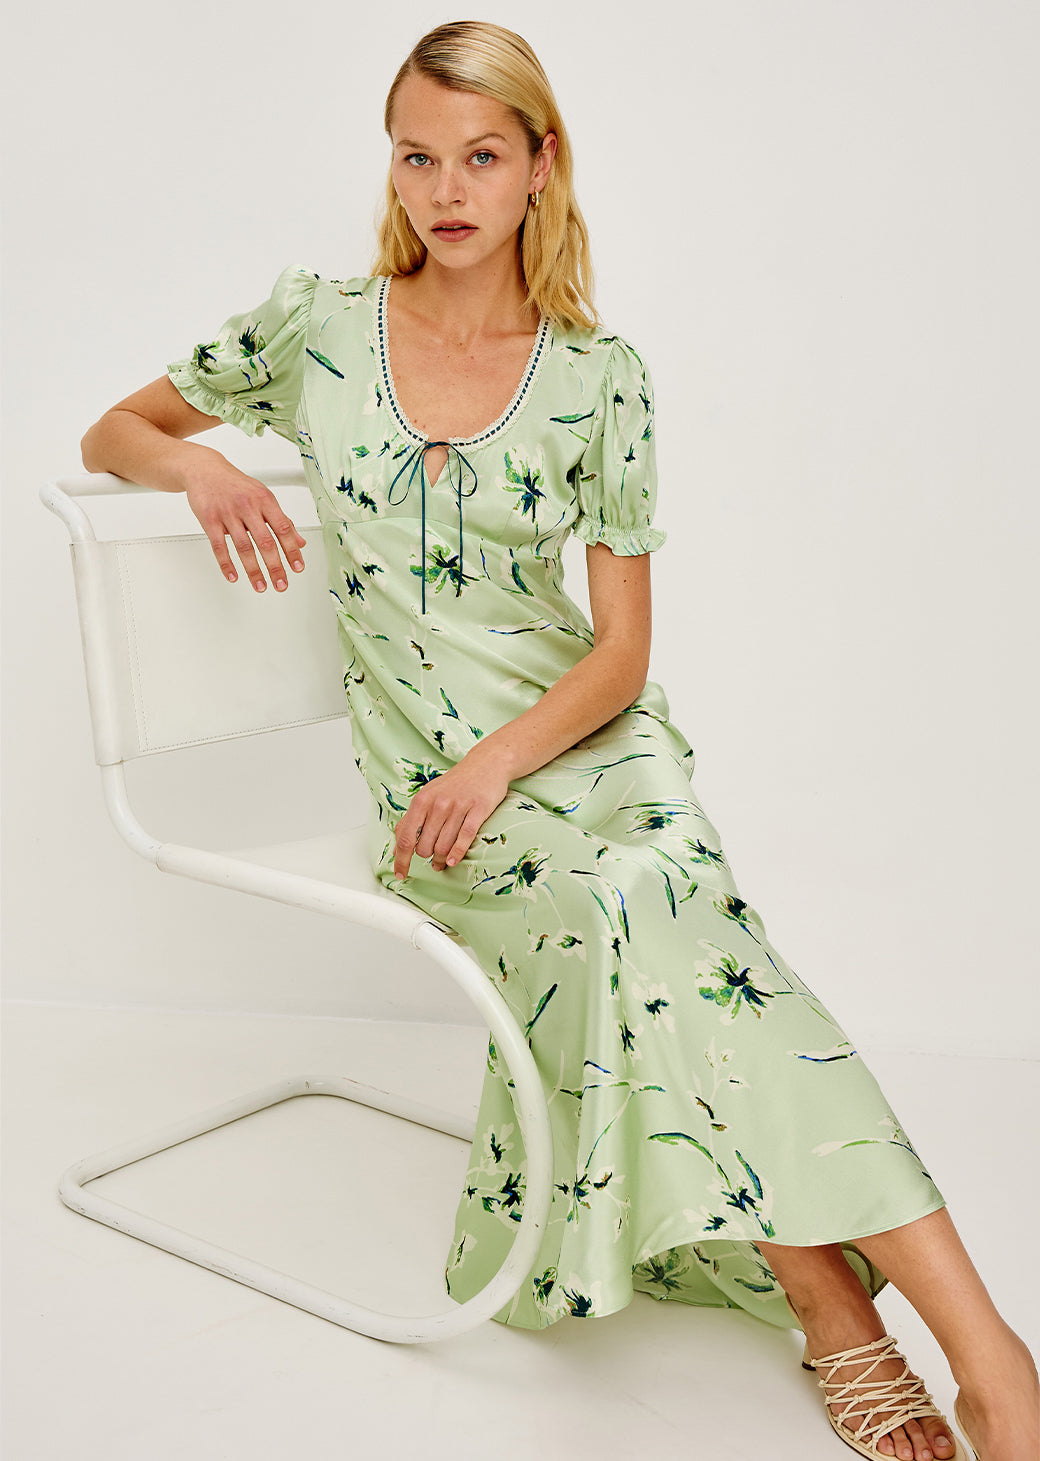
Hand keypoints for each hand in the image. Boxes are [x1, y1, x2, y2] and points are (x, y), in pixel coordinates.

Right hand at [185, 465, 306, 591]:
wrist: (204, 469)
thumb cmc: (236, 485)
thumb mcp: (262, 496)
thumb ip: (281, 520)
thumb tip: (299, 542)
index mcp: (265, 499)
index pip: (283, 528)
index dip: (292, 550)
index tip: (297, 568)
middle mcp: (248, 506)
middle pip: (265, 541)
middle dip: (275, 566)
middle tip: (281, 585)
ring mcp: (228, 513)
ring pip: (243, 547)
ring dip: (253, 571)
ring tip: (261, 586)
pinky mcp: (209, 519)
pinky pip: (219, 546)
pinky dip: (226, 564)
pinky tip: (233, 576)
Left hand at [394, 746, 511, 878]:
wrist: (486, 764)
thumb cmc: (455, 783)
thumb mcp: (428, 795)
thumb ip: (412, 819)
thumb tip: (398, 847)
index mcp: (422, 800)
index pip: (406, 837)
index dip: (401, 860)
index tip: (400, 874)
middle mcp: (438, 804)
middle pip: (425, 846)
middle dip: (427, 857)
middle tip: (433, 860)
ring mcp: (458, 806)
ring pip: (443, 846)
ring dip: (441, 859)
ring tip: (443, 862)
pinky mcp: (478, 809)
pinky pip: (464, 838)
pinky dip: (457, 853)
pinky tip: (453, 861)